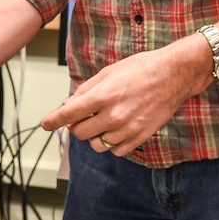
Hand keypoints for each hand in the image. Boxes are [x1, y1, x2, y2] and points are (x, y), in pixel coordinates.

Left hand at [41, 41, 211, 154]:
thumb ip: (86, 90)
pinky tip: (115, 129)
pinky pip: (115, 150)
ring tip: (101, 122)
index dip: (53, 121)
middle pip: (80, 132)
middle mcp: (113, 115)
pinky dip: (111, 143)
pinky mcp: (140, 137)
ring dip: (93, 136)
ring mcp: (127, 129)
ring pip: (96, 145)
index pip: (69, 114)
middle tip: (83, 116)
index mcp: (102, 96)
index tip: (45, 125)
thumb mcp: (107, 73)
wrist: (173, 75)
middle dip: (76, 125)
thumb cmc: (139, 69)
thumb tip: (69, 104)